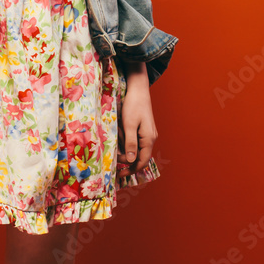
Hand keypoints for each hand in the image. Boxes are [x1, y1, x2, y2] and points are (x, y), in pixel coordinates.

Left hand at [116, 61, 157, 175]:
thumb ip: (130, 143)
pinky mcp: (143, 129)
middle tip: (112, 157)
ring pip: (135, 148)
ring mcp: (148, 134)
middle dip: (125, 158)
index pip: (142, 162)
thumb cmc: (133, 105)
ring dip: (124, 148)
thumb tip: (130, 161)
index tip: (119, 174)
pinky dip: (126, 141)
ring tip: (115, 139)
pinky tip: (119, 135)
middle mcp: (150, 138)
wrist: (138, 89)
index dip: (131, 170)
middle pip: (139, 157)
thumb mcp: (129, 125)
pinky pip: (134, 140)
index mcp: (149, 139)